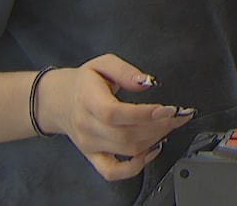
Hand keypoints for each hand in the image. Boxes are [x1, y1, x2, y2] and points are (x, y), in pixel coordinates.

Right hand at [34, 53, 195, 180]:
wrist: (58, 101)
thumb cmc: (84, 82)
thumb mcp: (103, 64)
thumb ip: (126, 71)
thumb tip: (147, 82)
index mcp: (87, 100)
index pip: (114, 113)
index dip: (144, 114)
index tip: (168, 109)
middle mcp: (87, 126)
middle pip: (126, 134)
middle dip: (159, 126)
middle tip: (178, 115)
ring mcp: (90, 144)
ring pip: (126, 150)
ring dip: (155, 140)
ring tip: (169, 125)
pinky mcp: (93, 156)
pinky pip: (113, 172)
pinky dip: (136, 167)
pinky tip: (152, 151)